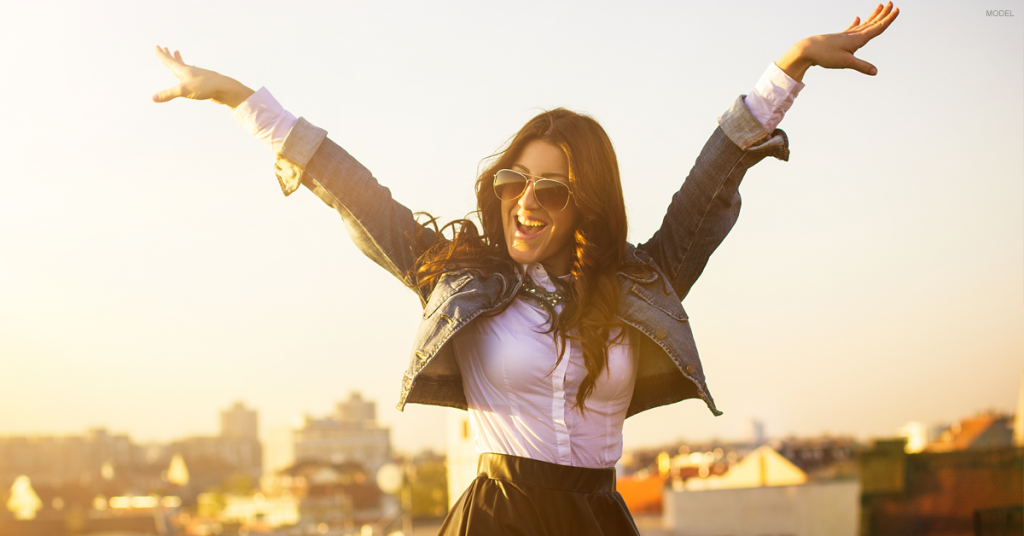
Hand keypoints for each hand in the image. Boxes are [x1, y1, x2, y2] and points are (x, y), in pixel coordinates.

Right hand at [151, 46, 253, 107]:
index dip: (162, 55)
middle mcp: (190, 71)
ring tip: (177, 53)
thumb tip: (153, 98)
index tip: (157, 46)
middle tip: (165, 47)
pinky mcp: (204, 82)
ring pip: (186, 66)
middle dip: (169, 55)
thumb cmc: (205, 87)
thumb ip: (168, 94)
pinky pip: (194, 74)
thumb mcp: (183, 91)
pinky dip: (190, 70)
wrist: (226, 89)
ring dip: (179, 60)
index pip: (169, 61)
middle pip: (177, 61)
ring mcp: (198, 76)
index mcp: (183, 70)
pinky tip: (193, 70)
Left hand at [777, 2, 899, 81]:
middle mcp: (853, 35)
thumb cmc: (825, 55)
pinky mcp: (838, 38)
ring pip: (863, 24)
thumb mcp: (845, 62)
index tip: (897, 9)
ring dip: (872, 16)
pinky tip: (856, 18)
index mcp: (858, 39)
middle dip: (883, 14)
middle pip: (872, 23)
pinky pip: (850, 29)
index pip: (877, 28)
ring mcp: (845, 35)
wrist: (806, 50)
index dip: (888, 20)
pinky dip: (855, 23)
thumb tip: (876, 71)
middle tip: (892, 3)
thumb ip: (861, 66)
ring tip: (879, 6)